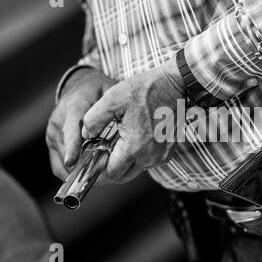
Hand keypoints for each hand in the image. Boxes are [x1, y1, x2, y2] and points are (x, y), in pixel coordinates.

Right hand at [46, 68, 115, 180]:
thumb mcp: (108, 91)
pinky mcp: (52, 142)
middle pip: (65, 149)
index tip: (73, 161)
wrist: (79, 86)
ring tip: (98, 178)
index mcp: (73, 107)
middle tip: (101, 176)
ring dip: (78, 171)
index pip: (70, 129)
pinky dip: (71, 173)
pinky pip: (57, 165)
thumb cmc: (97, 90)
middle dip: (81, 165)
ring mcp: (53, 133)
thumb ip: (112, 107)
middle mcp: (58, 121)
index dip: (72, 146)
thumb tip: (125, 123)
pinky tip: (87, 175)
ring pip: (62, 160)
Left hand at [82, 54, 184, 183]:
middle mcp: (150, 156)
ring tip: (115, 145)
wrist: (174, 85)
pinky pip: (148, 163)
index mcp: (135, 146)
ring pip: (136, 170)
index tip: (90, 164)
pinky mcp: (168, 152)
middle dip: (109, 170)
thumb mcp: (112, 99)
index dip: (98, 171)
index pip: (111, 173)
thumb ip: (93, 120)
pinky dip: (138, 158)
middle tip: (99, 157)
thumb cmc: (145, 90)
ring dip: (124, 163)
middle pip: (123, 176)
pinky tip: (132, 141)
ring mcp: (161, 155)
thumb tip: (86, 135)